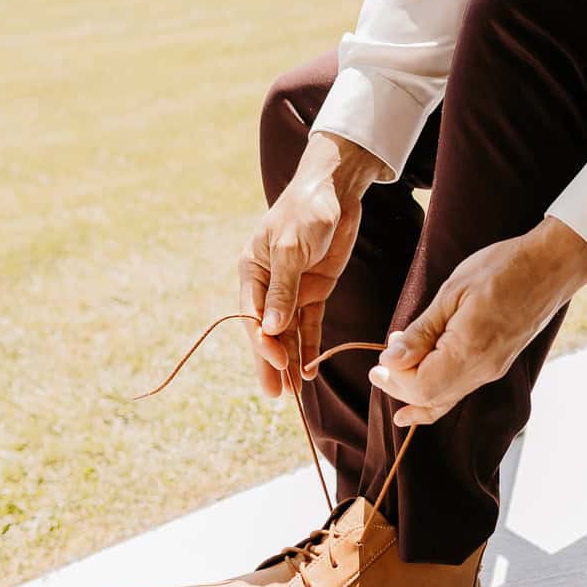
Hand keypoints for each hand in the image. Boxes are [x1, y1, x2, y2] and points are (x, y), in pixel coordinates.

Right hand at [241, 132, 387, 395]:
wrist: (335, 190)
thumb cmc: (306, 211)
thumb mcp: (291, 247)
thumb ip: (283, 288)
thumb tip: (272, 327)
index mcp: (252, 271)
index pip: (253, 315)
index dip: (263, 341)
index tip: (278, 360)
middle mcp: (269, 285)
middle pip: (268, 331)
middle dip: (272, 363)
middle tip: (276, 396)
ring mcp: (292, 289)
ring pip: (288, 333)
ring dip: (291, 361)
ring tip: (293, 393)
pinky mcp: (315, 290)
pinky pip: (310, 324)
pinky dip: (310, 346)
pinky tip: (311, 369)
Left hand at [368, 217, 586, 425]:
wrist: (551, 265)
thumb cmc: (502, 268)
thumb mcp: (452, 292)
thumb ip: (420, 332)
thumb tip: (390, 360)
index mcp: (470, 350)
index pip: (421, 387)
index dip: (394, 380)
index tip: (378, 362)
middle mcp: (483, 370)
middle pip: (431, 398)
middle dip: (399, 387)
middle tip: (378, 367)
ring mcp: (492, 370)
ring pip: (445, 399)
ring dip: (414, 392)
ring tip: (390, 378)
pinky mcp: (496, 365)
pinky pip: (460, 391)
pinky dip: (435, 398)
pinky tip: (416, 407)